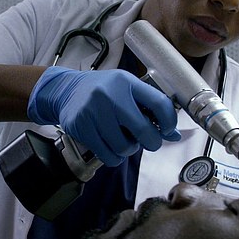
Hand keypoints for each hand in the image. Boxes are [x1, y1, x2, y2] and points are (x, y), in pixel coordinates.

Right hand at [27, 66, 180, 165]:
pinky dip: (114, 156)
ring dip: (129, 149)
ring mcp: (94, 112)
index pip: (159, 104)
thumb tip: (173, 134)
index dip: (169, 122)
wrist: (65, 90)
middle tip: (147, 141)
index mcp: (126, 82)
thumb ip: (149, 108)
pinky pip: (108, 155)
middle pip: (144, 131)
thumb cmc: (102, 91)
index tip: (167, 130)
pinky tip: (110, 146)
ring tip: (123, 140)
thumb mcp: (126, 89)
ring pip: (125, 147)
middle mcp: (110, 95)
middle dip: (151, 142)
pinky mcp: (81, 127)